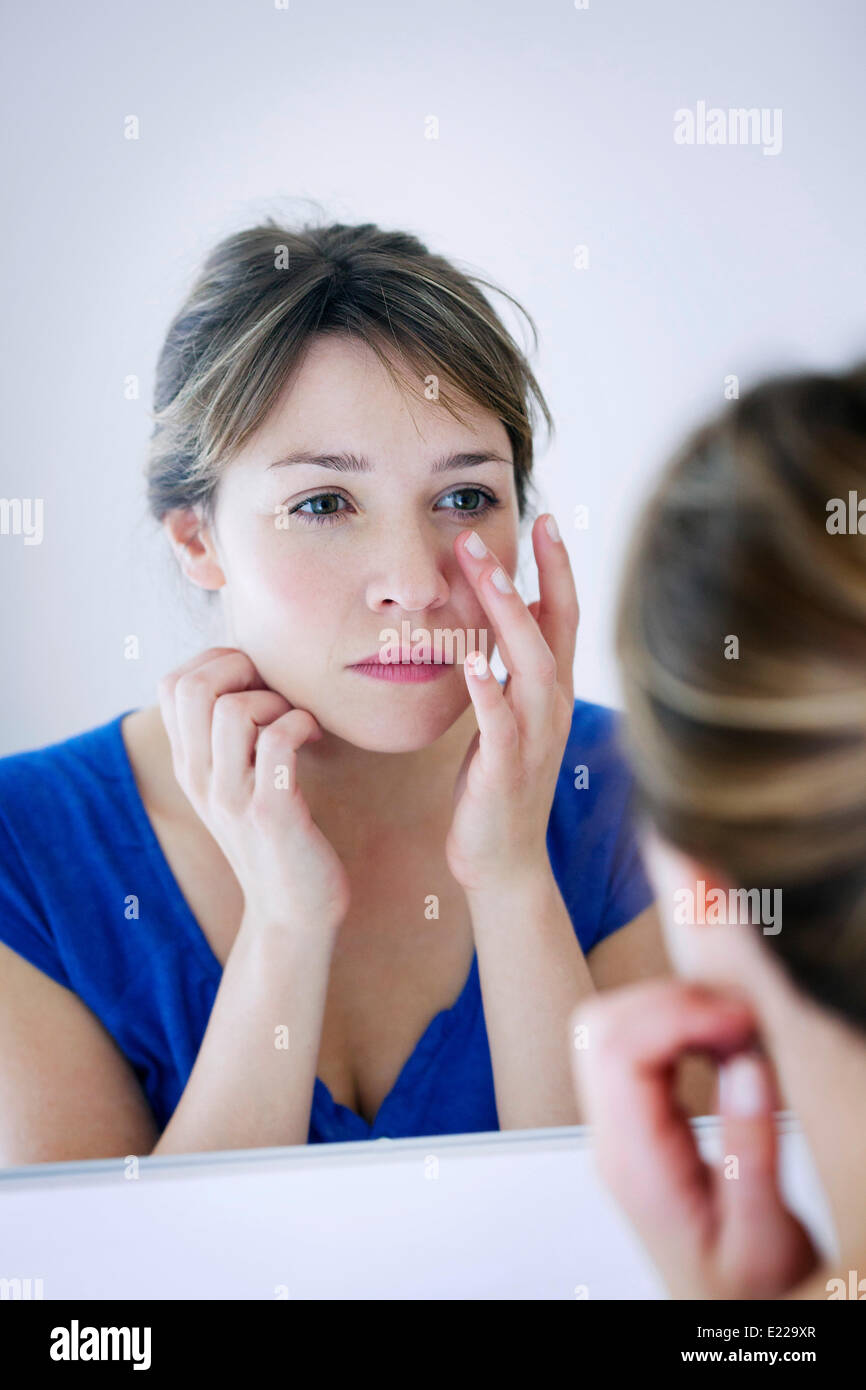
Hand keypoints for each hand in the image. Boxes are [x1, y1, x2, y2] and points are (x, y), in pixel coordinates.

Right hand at [157, 647, 349, 931]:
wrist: (292, 912)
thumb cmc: (276, 837)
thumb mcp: (236, 785)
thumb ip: (227, 739)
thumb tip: (249, 673)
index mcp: (189, 765)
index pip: (169, 684)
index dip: (214, 662)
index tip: (255, 680)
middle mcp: (199, 778)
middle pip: (189, 687)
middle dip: (239, 668)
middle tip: (274, 691)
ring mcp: (231, 796)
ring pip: (233, 709)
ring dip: (274, 700)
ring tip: (295, 721)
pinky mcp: (271, 812)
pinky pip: (278, 740)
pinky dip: (301, 723)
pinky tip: (314, 737)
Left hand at [444, 514, 578, 894]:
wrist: (503, 861)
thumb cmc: (499, 784)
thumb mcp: (512, 716)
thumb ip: (518, 668)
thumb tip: (519, 611)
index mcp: (552, 692)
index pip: (563, 616)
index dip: (557, 567)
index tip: (545, 518)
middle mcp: (552, 708)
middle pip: (552, 628)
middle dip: (532, 574)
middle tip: (496, 530)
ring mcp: (534, 739)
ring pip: (531, 666)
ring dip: (509, 617)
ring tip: (487, 574)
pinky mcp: (506, 771)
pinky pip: (499, 725)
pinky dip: (489, 692)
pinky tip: (473, 663)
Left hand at [570, 979, 819, 1298]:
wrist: (723, 1318)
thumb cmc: (741, 1294)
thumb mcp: (763, 1239)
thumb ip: (752, 1156)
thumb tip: (746, 1068)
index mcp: (632, 1164)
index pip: (614, 1050)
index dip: (674, 1012)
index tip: (739, 1019)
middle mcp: (613, 1138)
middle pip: (600, 1025)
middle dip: (671, 999)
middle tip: (742, 1019)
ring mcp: (619, 1125)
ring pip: (610, 1025)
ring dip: (673, 1006)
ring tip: (737, 1029)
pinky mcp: (639, 1117)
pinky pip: (634, 1043)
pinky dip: (678, 1022)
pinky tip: (722, 1041)